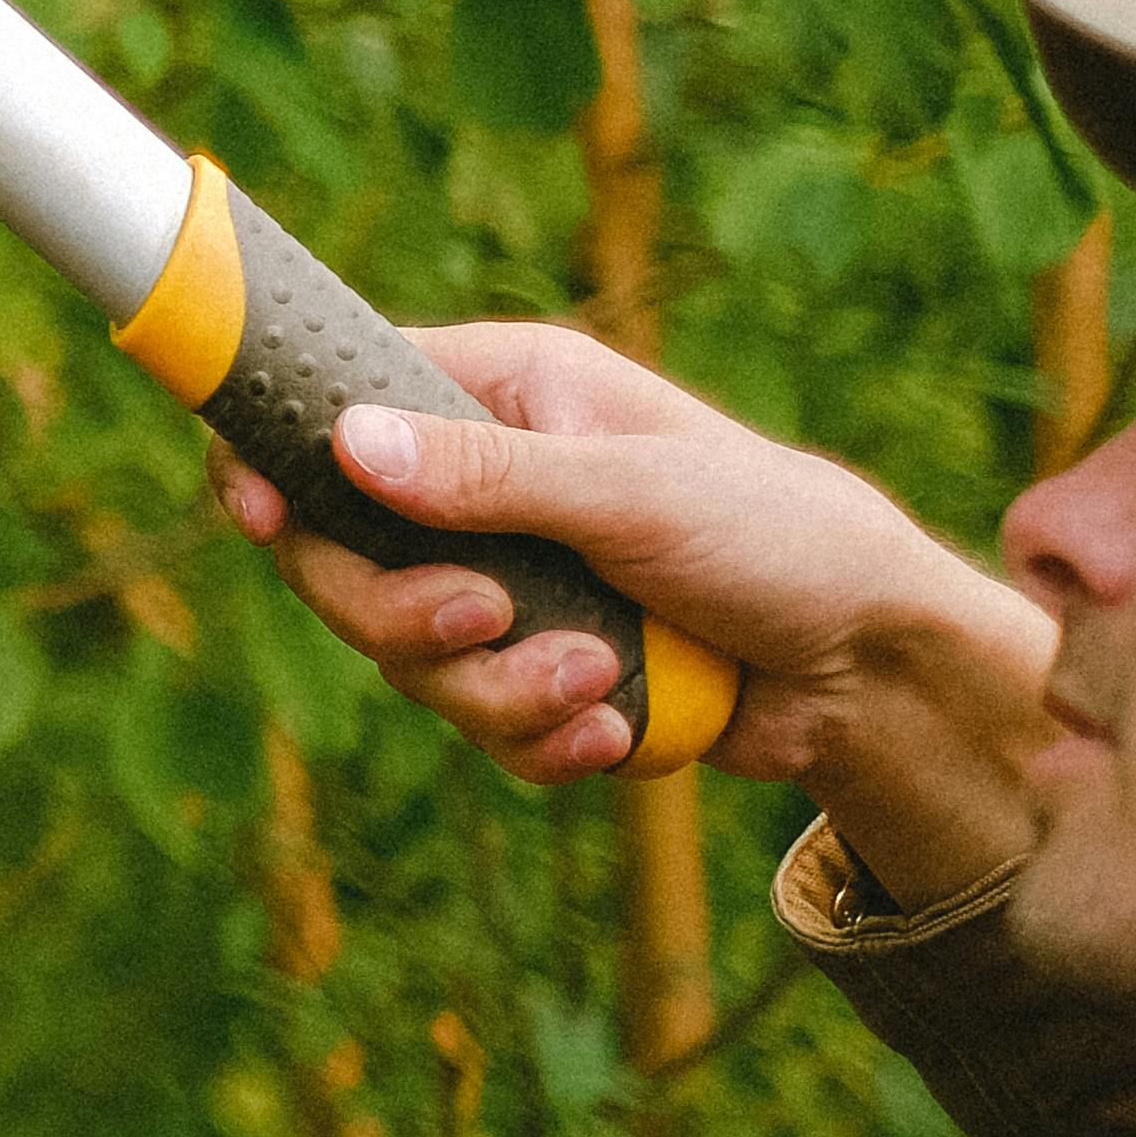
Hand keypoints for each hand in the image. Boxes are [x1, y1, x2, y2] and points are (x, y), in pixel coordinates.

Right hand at [219, 318, 1053, 900]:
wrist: (877, 672)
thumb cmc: (783, 538)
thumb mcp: (635, 494)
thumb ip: (486, 478)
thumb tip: (344, 442)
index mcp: (502, 397)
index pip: (336, 404)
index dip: (276, 457)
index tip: (258, 512)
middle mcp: (485, 485)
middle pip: (341, 556)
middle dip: (407, 613)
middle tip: (490, 618)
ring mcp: (506, 583)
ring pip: (405, 657)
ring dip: (499, 689)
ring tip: (601, 681)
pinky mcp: (534, 671)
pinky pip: (476, 722)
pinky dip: (543, 739)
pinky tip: (618, 727)